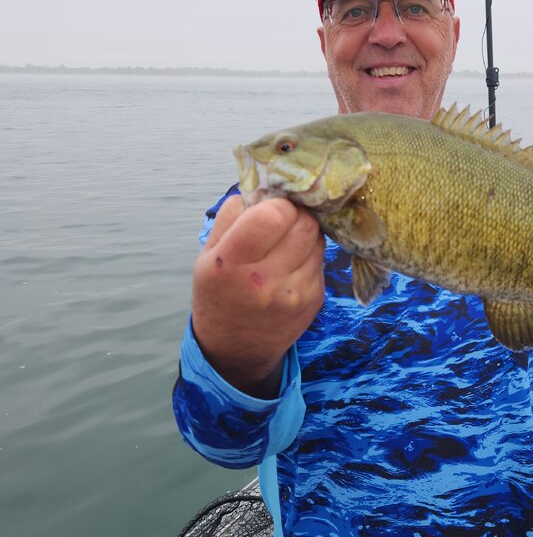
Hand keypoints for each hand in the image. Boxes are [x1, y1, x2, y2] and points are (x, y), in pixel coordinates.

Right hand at [191, 195, 324, 396]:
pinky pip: (321, 259)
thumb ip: (231, 218)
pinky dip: (309, 254)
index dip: (277, 204)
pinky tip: (292, 264)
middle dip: (296, 214)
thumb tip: (261, 187)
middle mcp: (266, 280)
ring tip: (286, 242)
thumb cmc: (218, 294)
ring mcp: (295, 292)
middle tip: (283, 219)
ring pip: (318, 239)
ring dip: (305, 232)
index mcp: (231, 264)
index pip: (274, 215)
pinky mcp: (315, 300)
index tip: (270, 208)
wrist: (236, 349)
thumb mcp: (207, 255)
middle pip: (305, 223)